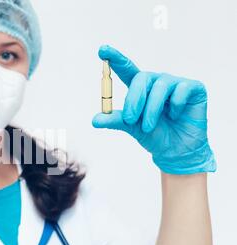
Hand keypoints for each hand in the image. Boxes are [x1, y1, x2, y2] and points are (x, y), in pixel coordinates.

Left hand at [92, 45, 216, 174]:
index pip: (126, 69)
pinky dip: (174, 106)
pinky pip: (180, 90)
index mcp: (140, 88)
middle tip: (130, 120)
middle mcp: (156, 81)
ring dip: (151, 110)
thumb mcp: (131, 128)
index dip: (115, 58)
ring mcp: (175, 83)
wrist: (177, 150)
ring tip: (148, 127)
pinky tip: (175, 116)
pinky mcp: (193, 87)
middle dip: (134, 99)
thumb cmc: (154, 135)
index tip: (102, 49)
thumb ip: (115, 120)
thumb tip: (94, 120)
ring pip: (159, 87)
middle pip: (142, 77)